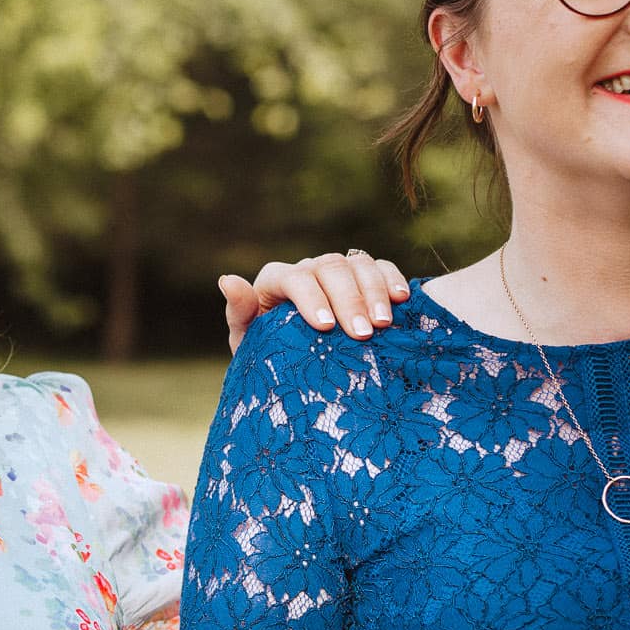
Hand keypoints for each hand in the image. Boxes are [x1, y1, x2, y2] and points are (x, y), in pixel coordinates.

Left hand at [220, 251, 410, 353]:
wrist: (296, 366)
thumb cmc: (267, 356)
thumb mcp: (248, 342)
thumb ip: (239, 313)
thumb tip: (227, 280)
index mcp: (277, 280)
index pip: (294, 278)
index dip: (310, 298)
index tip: (325, 327)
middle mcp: (309, 269)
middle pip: (331, 268)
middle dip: (348, 300)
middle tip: (361, 334)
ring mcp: (338, 271)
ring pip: (358, 264)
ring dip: (373, 291)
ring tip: (383, 324)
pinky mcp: (364, 278)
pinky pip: (381, 267)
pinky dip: (393, 279)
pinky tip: (403, 300)